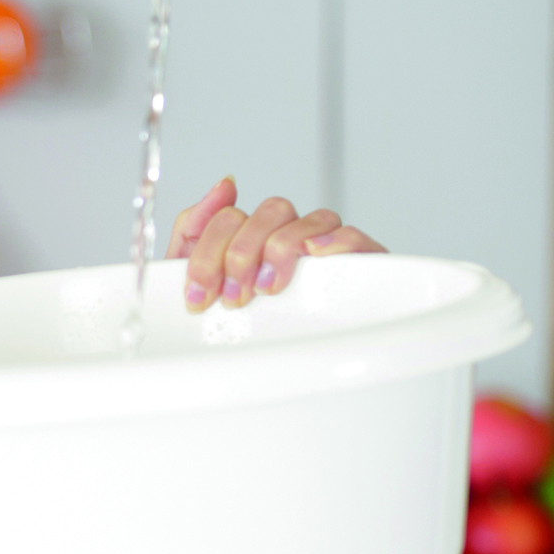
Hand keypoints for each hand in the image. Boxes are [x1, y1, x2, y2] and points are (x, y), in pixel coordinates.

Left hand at [167, 176, 384, 312]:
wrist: (276, 369)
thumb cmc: (241, 323)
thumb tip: (224, 184)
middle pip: (271, 212)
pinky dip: (335, 241)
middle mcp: (289, 236)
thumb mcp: (202, 280)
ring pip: (311, 219)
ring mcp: (323, 249)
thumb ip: (196, 228)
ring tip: (266, 288)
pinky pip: (354, 237)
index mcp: (252, 236)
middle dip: (242, 254)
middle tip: (233, 297)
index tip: (199, 296)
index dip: (208, 255)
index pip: (230, 217)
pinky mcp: (358, 264)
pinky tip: (313, 254)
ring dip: (281, 248)